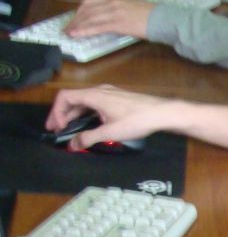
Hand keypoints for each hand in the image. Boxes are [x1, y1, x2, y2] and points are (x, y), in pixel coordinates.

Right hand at [46, 84, 173, 148]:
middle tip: (58, 130)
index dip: (56, 112)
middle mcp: (100, 91)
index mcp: (94, 95)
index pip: (64, 97)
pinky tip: (89, 124)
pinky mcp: (117, 99)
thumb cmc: (138, 120)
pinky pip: (96, 104)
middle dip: (63, 115)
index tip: (56, 127)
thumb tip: (72, 145)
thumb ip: (89, 138)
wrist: (163, 113)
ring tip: (71, 129)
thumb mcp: (110, 132)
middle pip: (73, 99)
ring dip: (75, 115)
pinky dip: (88, 113)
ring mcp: (110, 93)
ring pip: (85, 102)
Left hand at [66, 0, 153, 39]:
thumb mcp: (131, 6)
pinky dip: (84, 31)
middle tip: (67, 28)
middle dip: (74, 19)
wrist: (163, 18)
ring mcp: (114, 13)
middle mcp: (111, 3)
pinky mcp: (118, 23)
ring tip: (68, 32)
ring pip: (89, 18)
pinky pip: (96, 27)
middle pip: (86, 10)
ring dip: (76, 26)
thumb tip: (111, 17)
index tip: (74, 18)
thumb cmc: (151, 14)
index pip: (89, 2)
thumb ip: (119, 9)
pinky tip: (77, 34)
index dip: (78, 11)